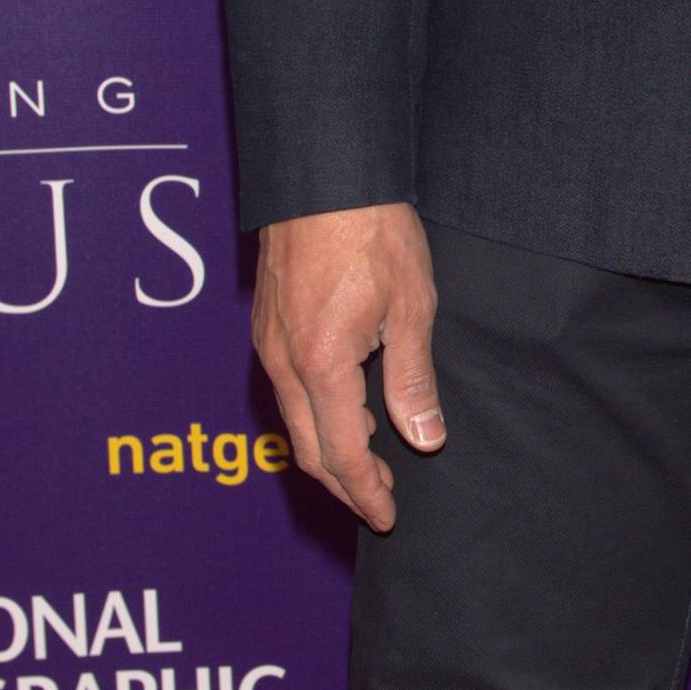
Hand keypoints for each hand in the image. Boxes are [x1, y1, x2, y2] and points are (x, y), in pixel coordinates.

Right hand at [253, 202, 443, 531]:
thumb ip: (413, 379)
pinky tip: (346, 405)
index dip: (365, 492)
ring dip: (328, 448)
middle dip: (343, 483)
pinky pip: (285, 389)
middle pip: (307, 448)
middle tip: (379, 503)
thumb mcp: (412, 306)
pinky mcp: (266, 324)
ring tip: (370, 457)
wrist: (323, 172)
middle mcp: (283, 361)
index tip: (386, 516)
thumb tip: (424, 438)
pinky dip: (314, 414)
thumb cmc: (372, 232)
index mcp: (322, 364)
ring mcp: (267, 343)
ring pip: (293, 419)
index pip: (340, 453)